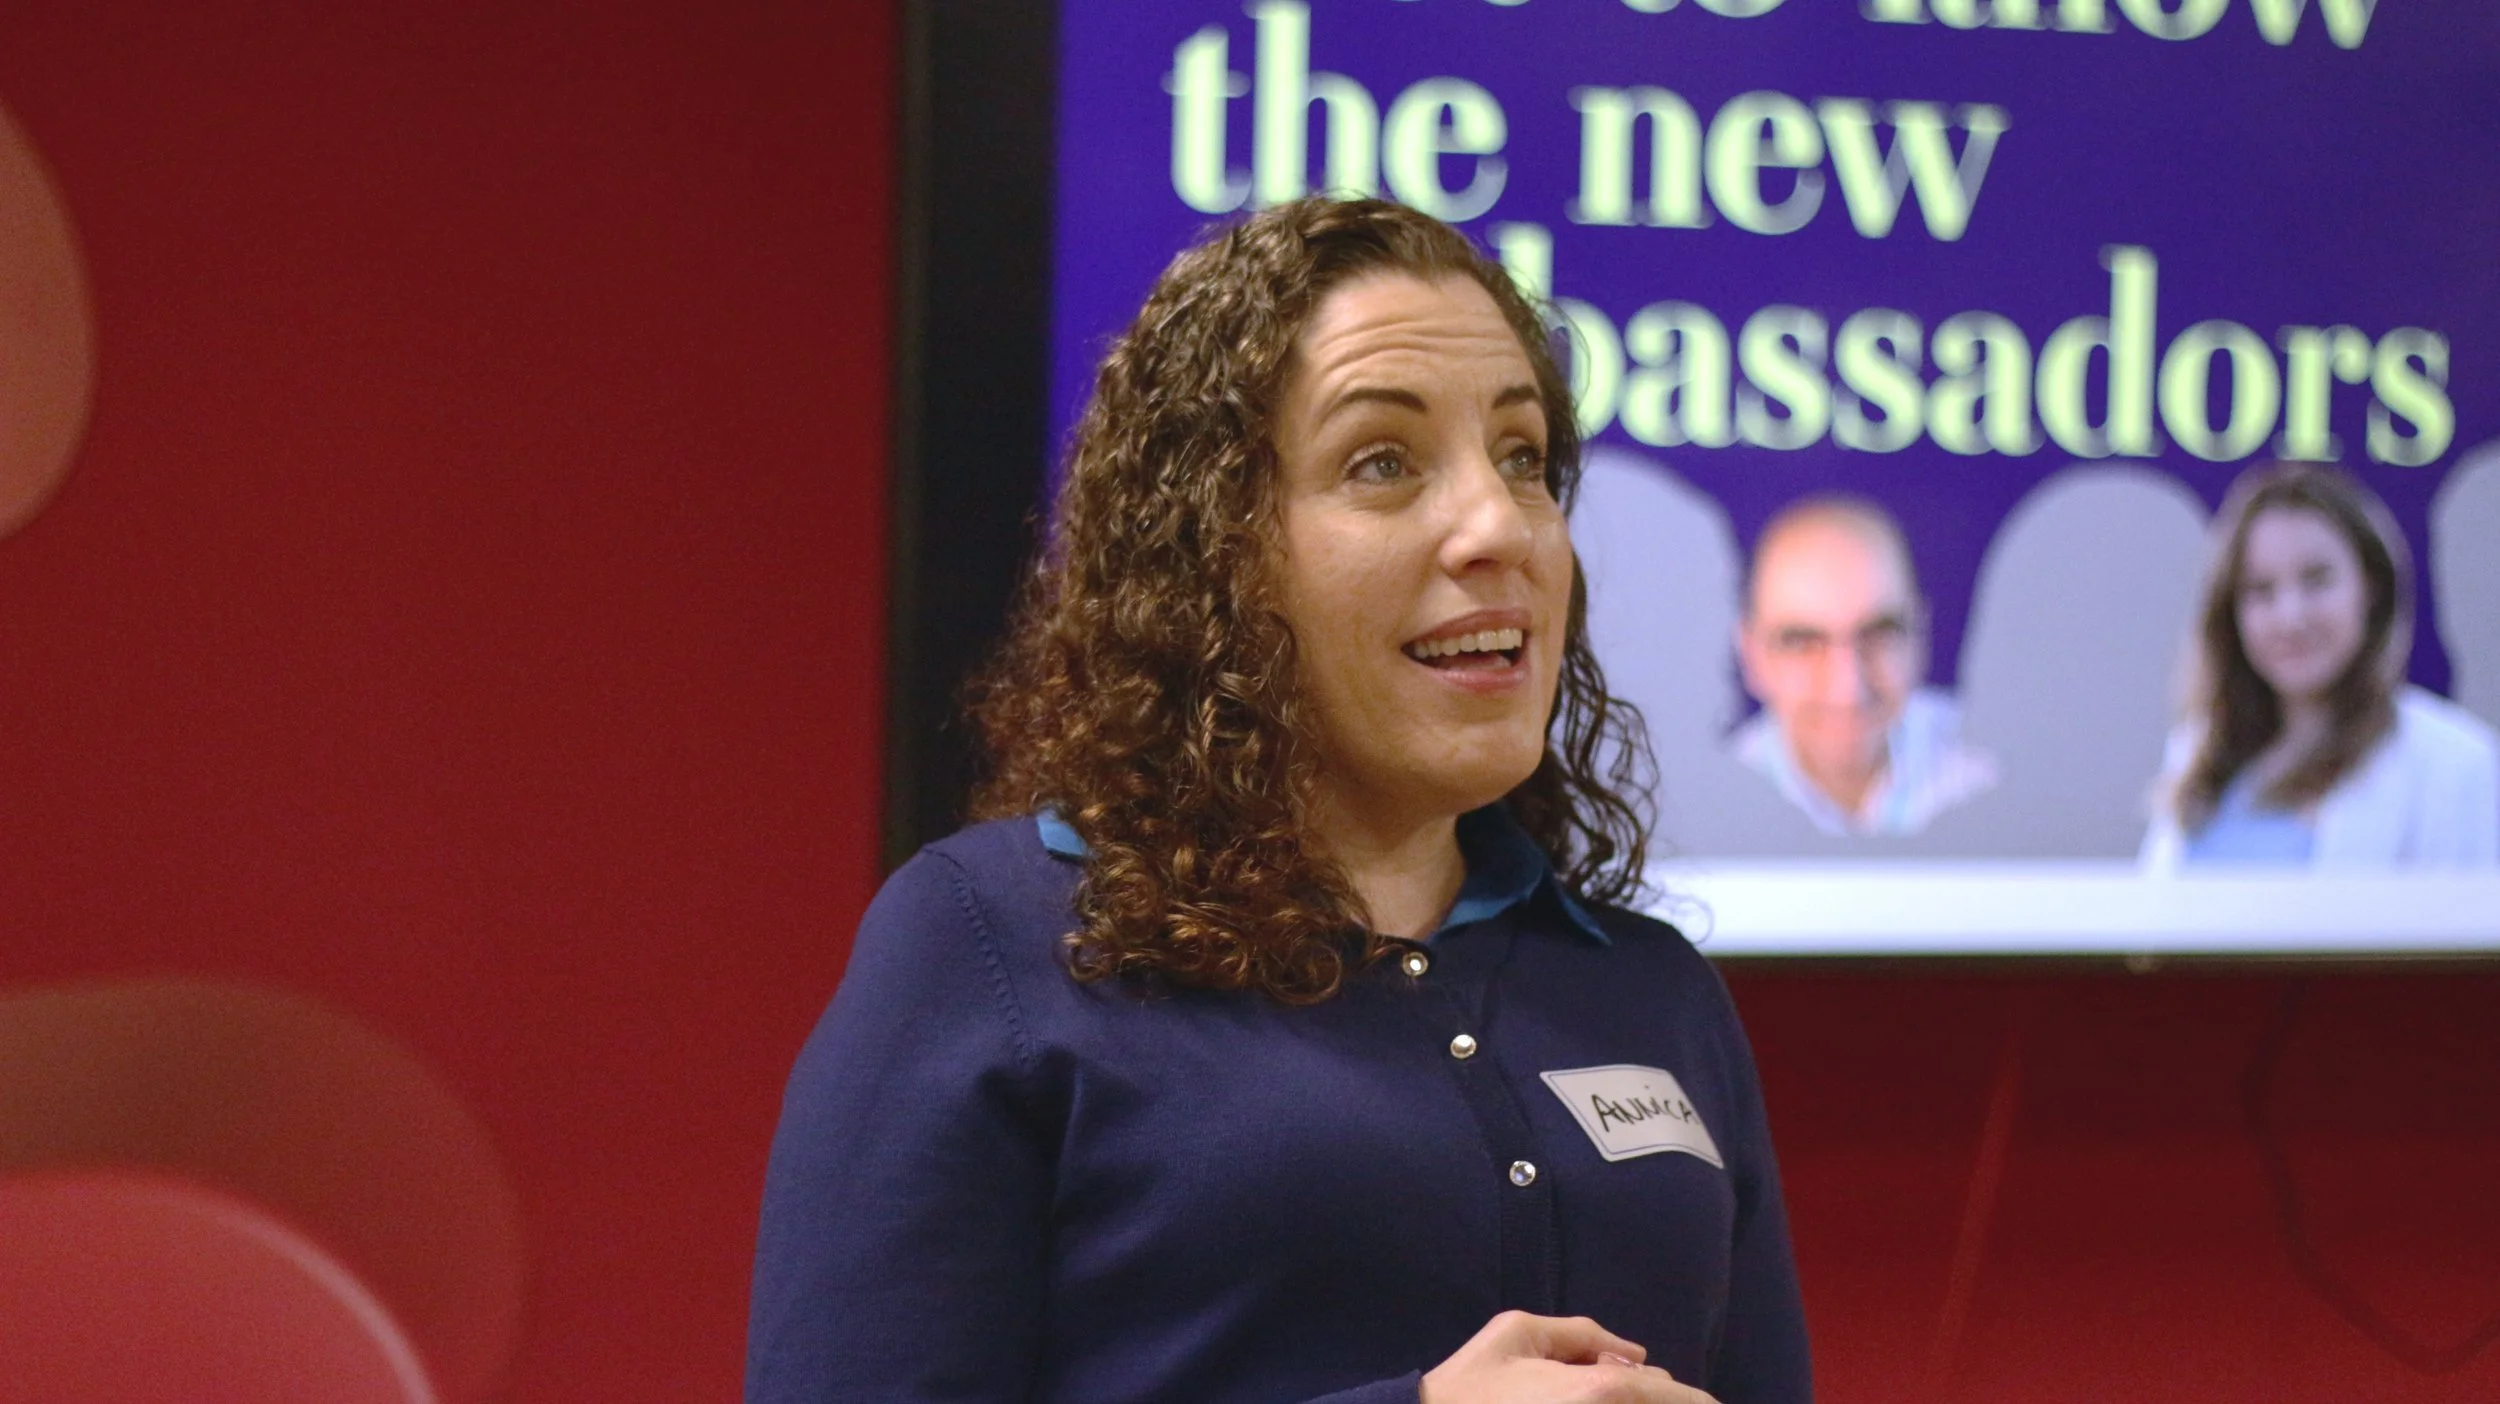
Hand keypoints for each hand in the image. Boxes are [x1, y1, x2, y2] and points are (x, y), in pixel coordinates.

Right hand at [1419, 1311, 1720, 1403]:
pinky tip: (1576, 1403)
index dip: (1697, 1401)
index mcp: (1604, 1391)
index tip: (1692, 1399)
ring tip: (1585, 1392)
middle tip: (1627, 1388)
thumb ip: (1582, 1334)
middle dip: (1665, 1402)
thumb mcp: (1518, 1332)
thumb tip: (1635, 1355)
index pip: (1687, 1400)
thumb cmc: (1473, 1384)